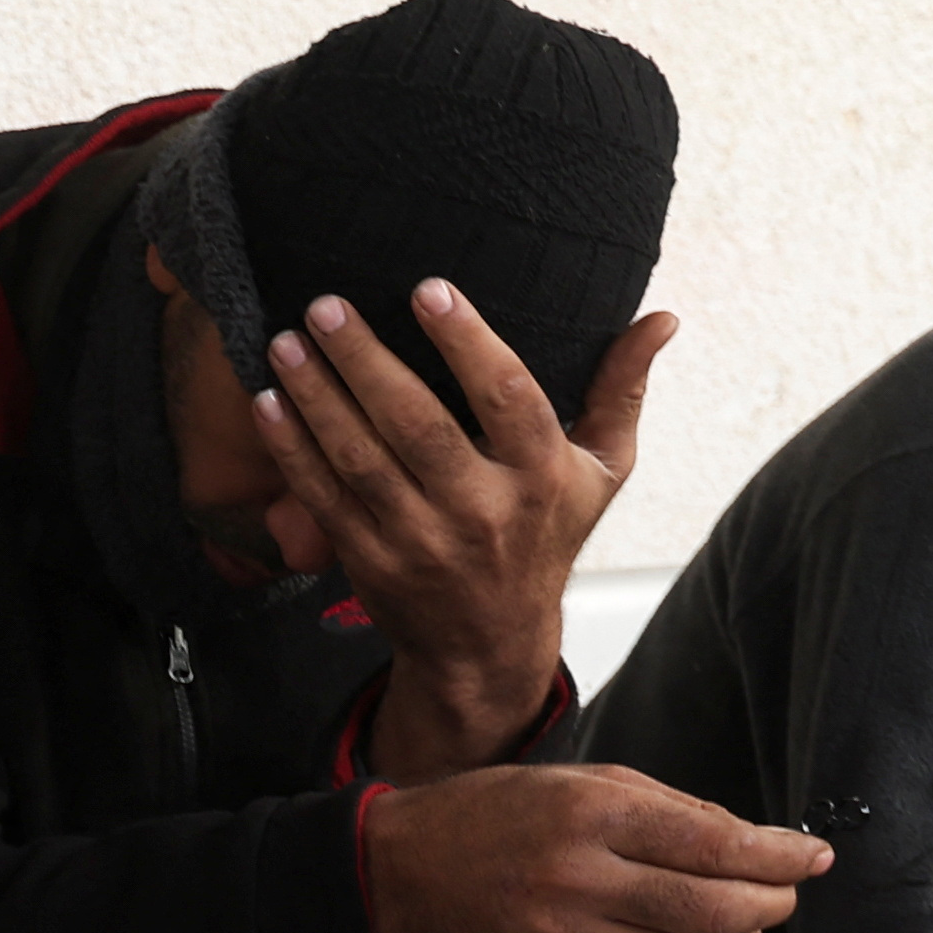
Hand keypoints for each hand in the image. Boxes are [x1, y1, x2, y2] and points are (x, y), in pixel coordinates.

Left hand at [254, 284, 672, 781]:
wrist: (488, 643)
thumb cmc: (546, 538)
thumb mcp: (602, 470)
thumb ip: (621, 390)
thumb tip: (662, 318)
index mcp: (541, 477)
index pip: (508, 397)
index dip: (469, 341)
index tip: (429, 289)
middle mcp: (481, 509)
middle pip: (417, 425)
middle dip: (366, 362)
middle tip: (326, 306)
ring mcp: (421, 540)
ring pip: (361, 460)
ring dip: (318, 399)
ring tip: (286, 343)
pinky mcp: (371, 562)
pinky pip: (326, 498)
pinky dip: (294, 451)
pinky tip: (269, 403)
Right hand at [364, 762, 827, 932]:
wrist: (405, 865)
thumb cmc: (499, 812)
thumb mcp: (585, 779)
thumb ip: (671, 807)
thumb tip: (756, 841)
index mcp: (590, 813)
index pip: (715, 843)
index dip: (780, 854)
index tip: (814, 855)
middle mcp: (577, 876)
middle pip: (711, 908)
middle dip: (770, 902)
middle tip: (786, 891)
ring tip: (756, 923)